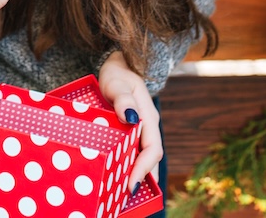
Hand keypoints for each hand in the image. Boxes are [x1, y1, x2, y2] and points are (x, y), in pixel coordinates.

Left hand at [98, 51, 161, 192]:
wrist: (119, 65)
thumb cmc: (117, 74)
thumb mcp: (117, 82)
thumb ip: (122, 98)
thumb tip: (130, 118)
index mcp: (148, 119)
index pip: (152, 150)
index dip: (143, 169)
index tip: (130, 186)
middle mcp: (147, 128)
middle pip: (149, 161)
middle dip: (140, 180)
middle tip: (122, 200)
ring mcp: (140, 131)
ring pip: (141, 159)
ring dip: (133, 176)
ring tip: (117, 196)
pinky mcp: (130, 133)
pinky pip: (131, 153)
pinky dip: (126, 167)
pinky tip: (113, 178)